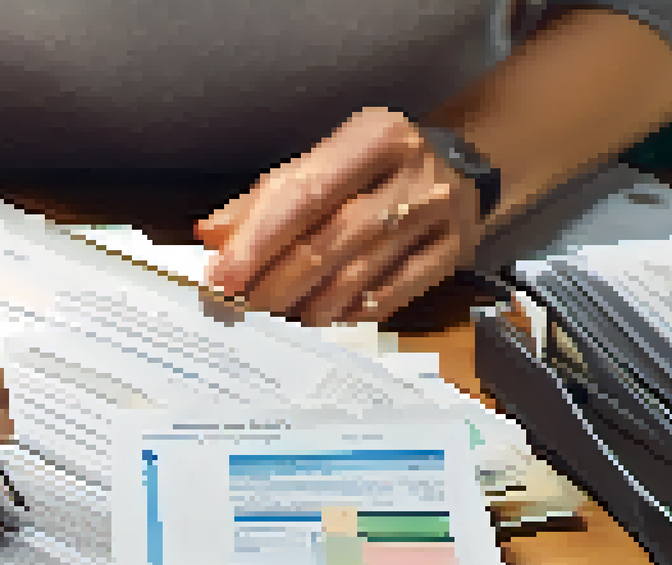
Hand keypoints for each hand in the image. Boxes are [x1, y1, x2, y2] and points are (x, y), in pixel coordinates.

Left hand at [195, 107, 481, 324]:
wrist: (461, 170)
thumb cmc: (374, 169)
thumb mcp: (325, 164)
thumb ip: (267, 197)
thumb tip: (211, 234)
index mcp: (375, 136)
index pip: (305, 194)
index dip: (257, 240)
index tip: (222, 275)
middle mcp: (412, 172)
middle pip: (329, 239)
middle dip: (276, 281)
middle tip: (241, 308)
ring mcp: (439, 214)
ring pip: (358, 274)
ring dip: (308, 305)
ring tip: (274, 319)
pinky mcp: (455, 252)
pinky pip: (394, 294)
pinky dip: (351, 313)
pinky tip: (322, 320)